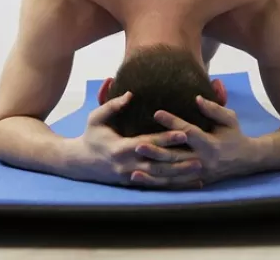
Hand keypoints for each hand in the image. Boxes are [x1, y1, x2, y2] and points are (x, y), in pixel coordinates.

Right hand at [71, 92, 203, 188]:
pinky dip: (175, 185)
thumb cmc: (90, 136)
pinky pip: (158, 185)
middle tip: (200, 156)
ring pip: (160, 178)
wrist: (80, 163)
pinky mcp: (134, 184)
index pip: (148, 143)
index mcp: (120, 148)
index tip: (184, 132)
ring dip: (180, 175)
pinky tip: (191, 182)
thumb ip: (112, 105)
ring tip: (200, 169)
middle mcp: (128, 165)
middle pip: (158, 164)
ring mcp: (131, 177)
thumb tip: (130, 94)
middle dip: (179, 160)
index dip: (166, 138)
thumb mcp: (95, 117)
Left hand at [137, 96, 258, 185]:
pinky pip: (173, 185)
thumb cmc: (235, 135)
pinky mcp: (194, 181)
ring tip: (134, 169)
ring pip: (172, 175)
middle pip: (176, 157)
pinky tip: (141, 180)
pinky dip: (157, 184)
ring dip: (152, 173)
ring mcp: (198, 174)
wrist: (246, 160)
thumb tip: (196, 98)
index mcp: (211, 144)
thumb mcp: (230, 119)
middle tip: (137, 146)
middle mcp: (203, 161)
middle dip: (156, 152)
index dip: (173, 122)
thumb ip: (213, 109)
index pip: (188, 132)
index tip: (156, 113)